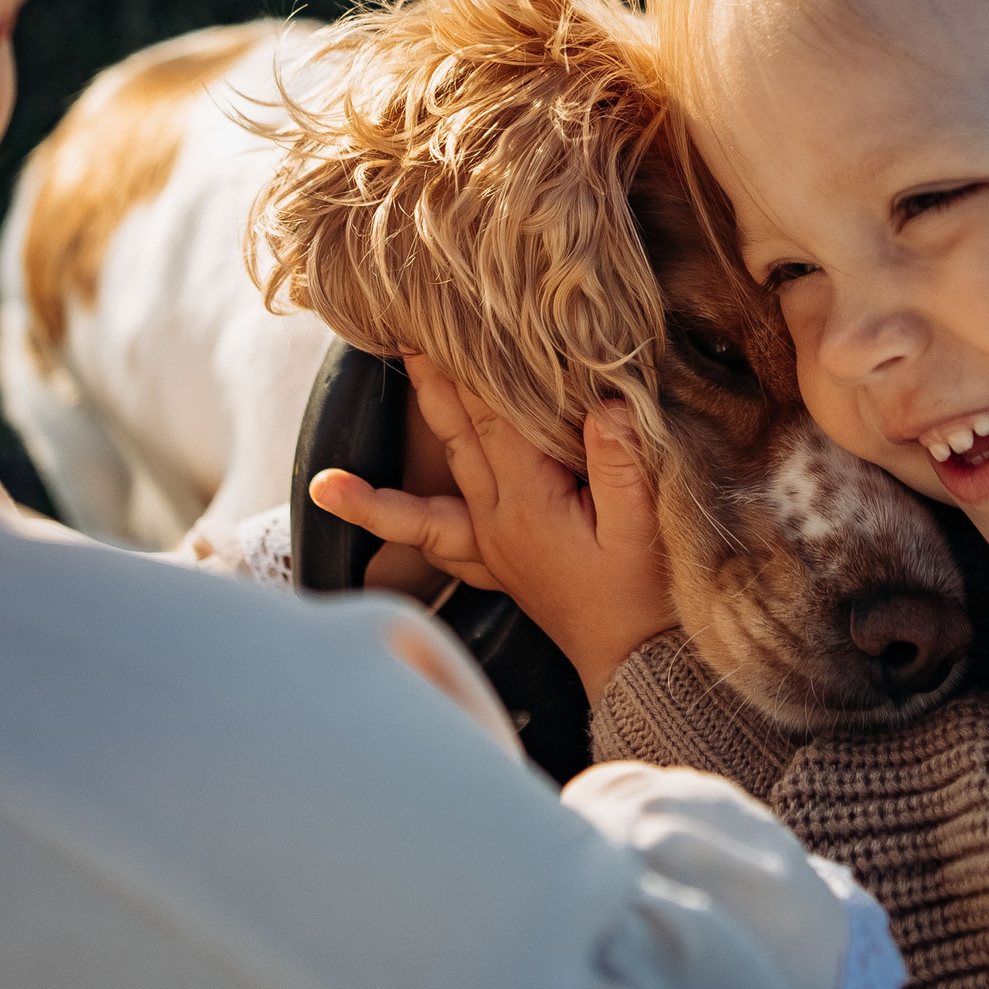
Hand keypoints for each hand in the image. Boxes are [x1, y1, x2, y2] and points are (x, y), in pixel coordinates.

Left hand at [309, 353, 676, 700]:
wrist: (638, 665)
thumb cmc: (643, 596)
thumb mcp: (643, 528)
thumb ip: (620, 465)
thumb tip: (606, 404)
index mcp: (526, 504)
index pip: (495, 419)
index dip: (478, 368)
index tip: (456, 322)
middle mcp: (496, 521)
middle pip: (458, 436)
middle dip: (433, 383)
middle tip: (403, 334)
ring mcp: (492, 544)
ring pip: (439, 482)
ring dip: (407, 449)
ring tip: (345, 450)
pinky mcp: (498, 564)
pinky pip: (440, 539)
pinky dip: (402, 522)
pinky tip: (379, 516)